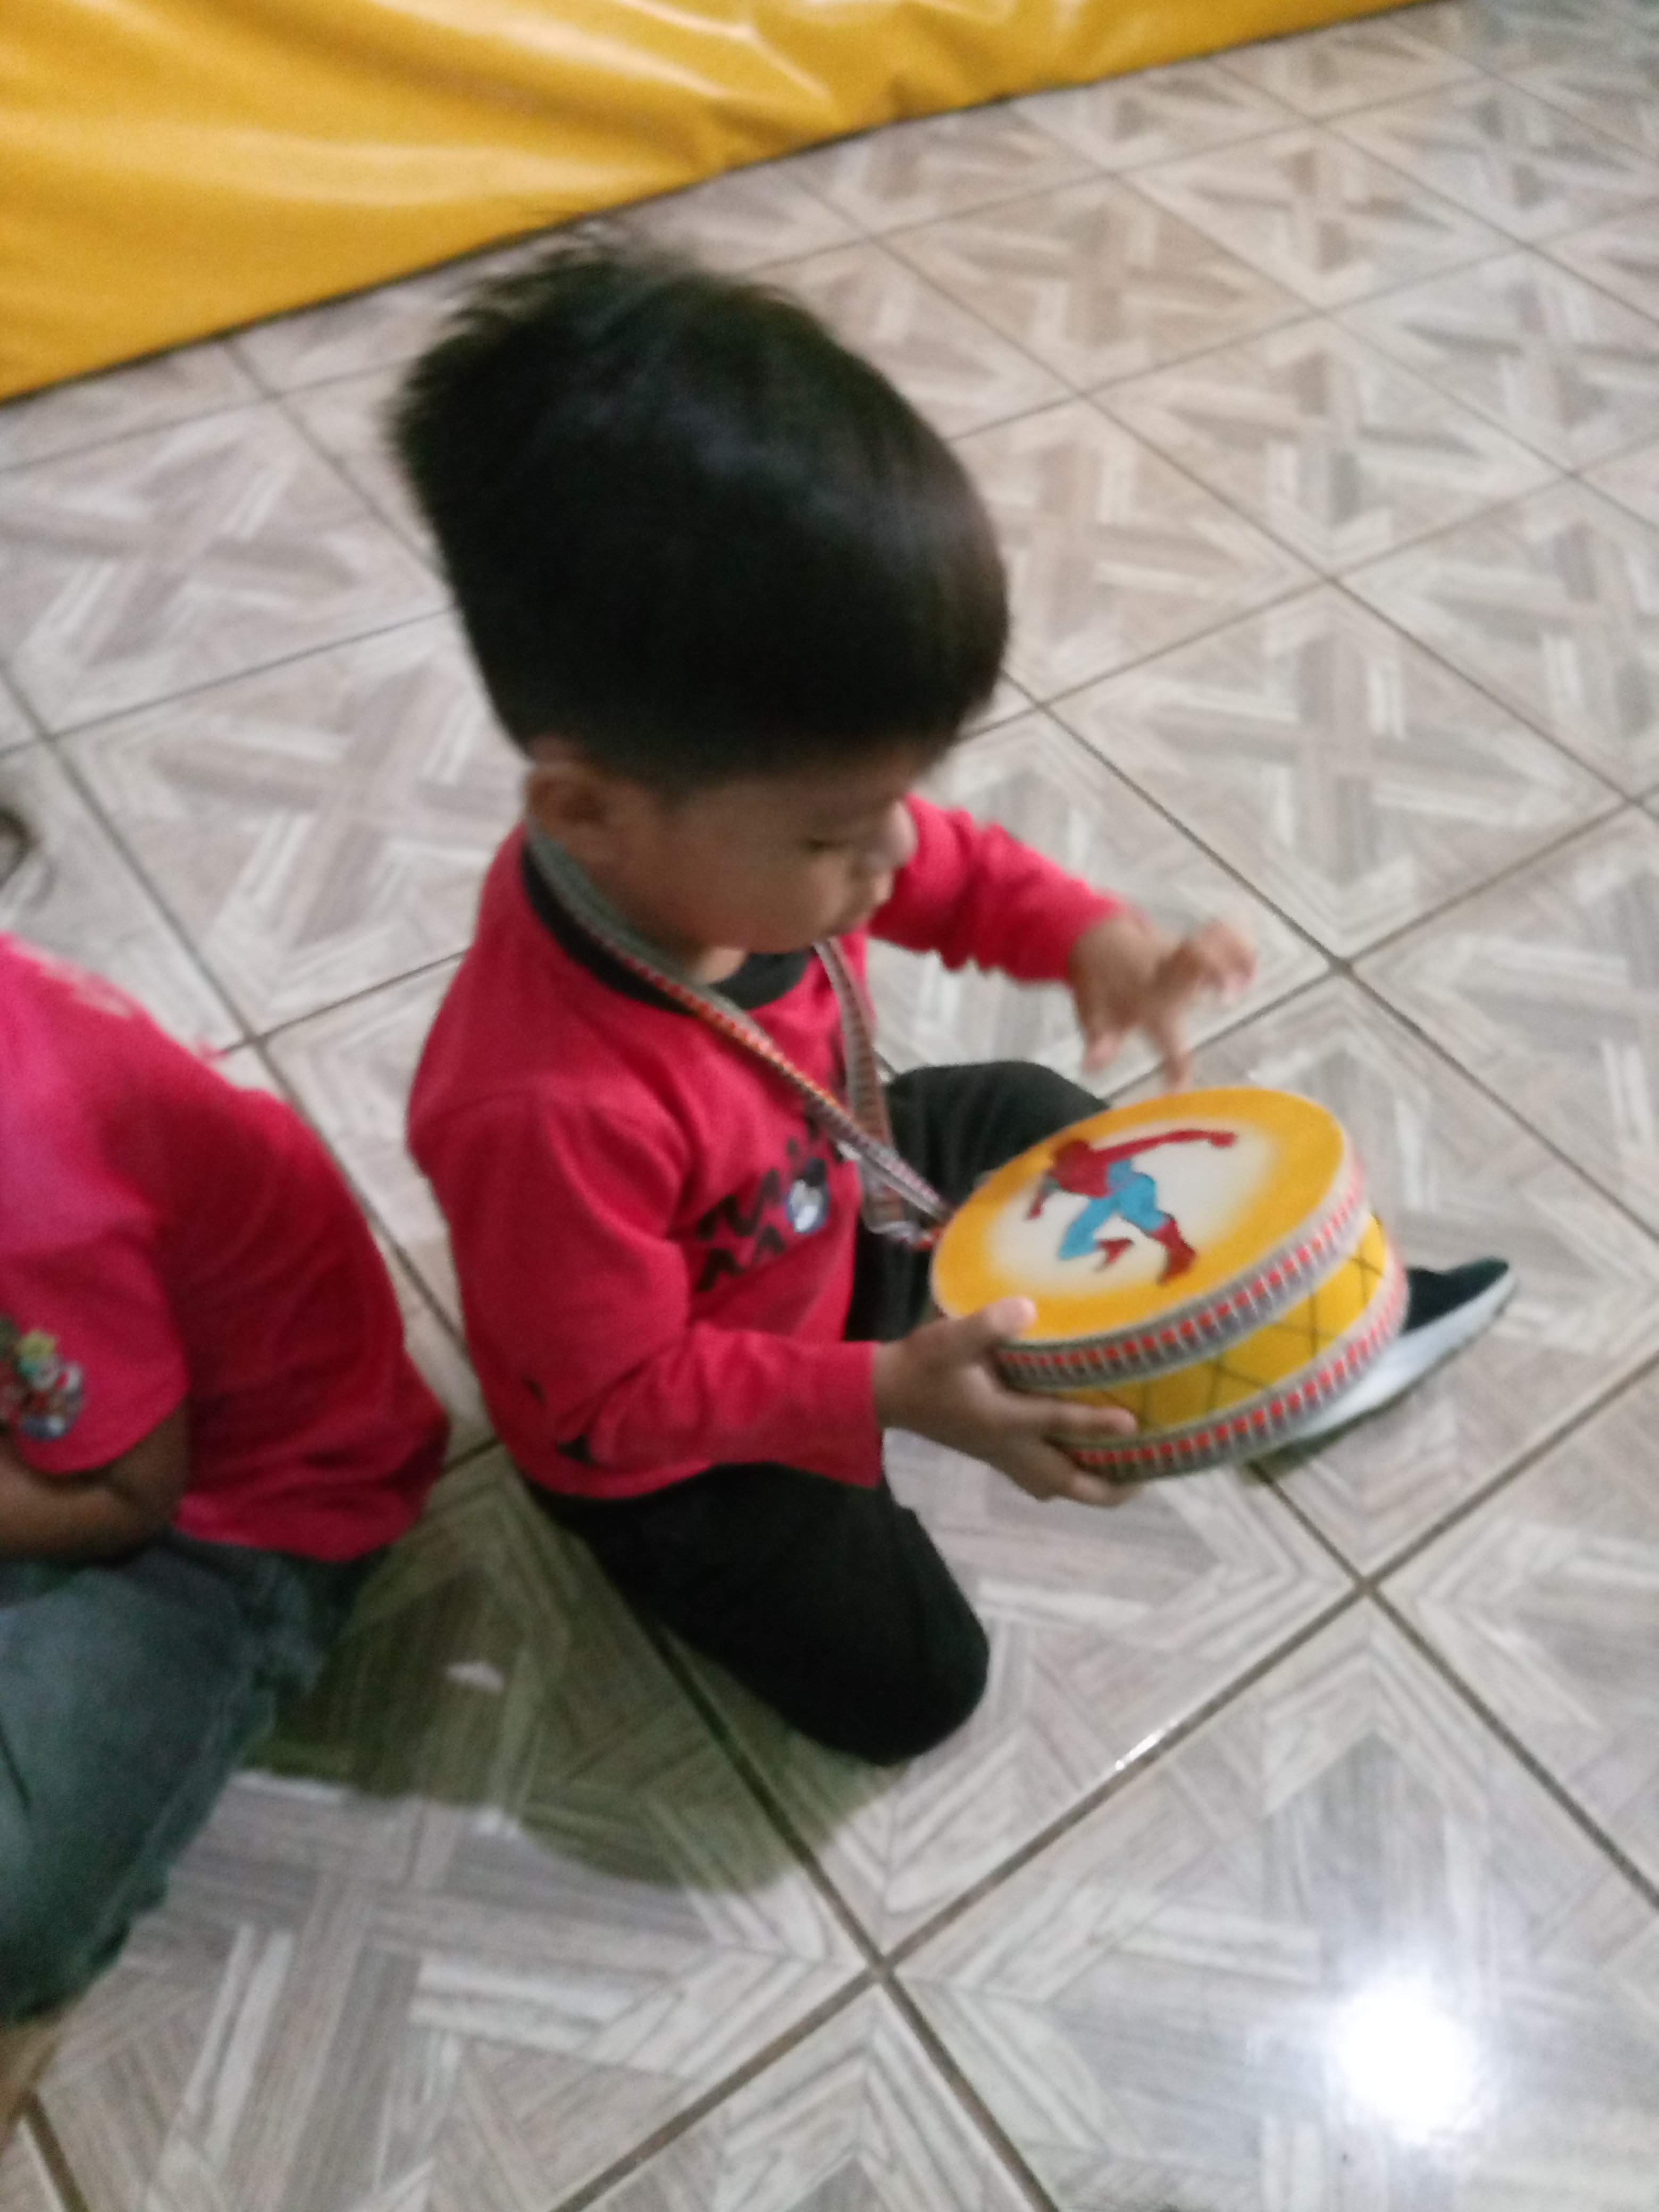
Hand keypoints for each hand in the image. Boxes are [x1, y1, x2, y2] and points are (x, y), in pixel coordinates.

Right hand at [873, 1297, 1138, 1507]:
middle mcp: (1007, 1446)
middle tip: (1143, 1476)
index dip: (1096, 1424)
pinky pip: (1036, 1477)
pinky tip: (1077, 1459)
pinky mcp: (992, 1452)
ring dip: (1086, 1486)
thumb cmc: (922, 1366)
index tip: (1133, 1423)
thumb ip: (986, 1324)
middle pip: (1063, 1481)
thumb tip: (1028, 1308)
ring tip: (1121, 1475)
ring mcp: (1000, 1454)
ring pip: (1052, 1485)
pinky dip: (1063, 1476)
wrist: (886, 1392)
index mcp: (1002, 1420)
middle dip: (1104, 1488)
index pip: (1057, 1423)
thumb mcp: (949, 1339)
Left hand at [1068, 912, 1255, 1086]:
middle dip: (1214, 970)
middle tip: (1229, 995)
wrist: (1095, 941)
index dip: (1174, 1068)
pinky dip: (1239, 943)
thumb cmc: (1101, 989)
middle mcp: (1165, 976)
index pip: (1163, 1037)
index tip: (1181, 1090)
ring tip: (1248, 977)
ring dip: (1235, 954)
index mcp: (1144, 1002)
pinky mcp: (1190, 944)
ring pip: (1212, 943)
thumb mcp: (1093, 1017)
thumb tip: (1090, 1067)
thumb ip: (1100, 1042)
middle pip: (1192, 962)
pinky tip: (1251, 964)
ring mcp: (1180, 957)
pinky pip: (1220, 936)